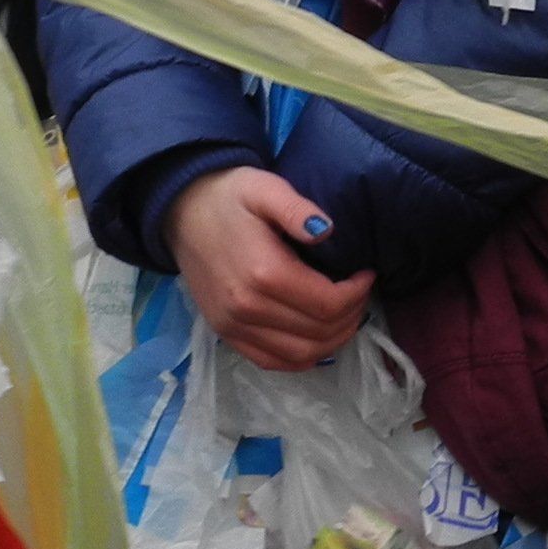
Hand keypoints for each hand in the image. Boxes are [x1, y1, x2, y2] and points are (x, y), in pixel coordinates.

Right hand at [169, 167, 372, 370]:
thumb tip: (327, 230)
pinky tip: (317, 338)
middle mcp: (247, 308)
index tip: (366, 274)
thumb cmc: (228, 196)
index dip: (356, 294)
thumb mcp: (264, 186)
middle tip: (359, 293)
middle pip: (319, 333)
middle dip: (350, 316)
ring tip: (345, 314)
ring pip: (301, 355)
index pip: (327, 304)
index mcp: (263, 273)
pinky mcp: (225, 335)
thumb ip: (297, 207)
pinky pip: (272, 362)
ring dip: (333, 340)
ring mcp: (234, 327)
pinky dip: (302, 358)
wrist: (181, 212)